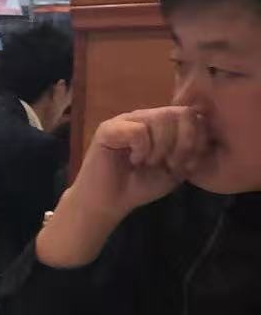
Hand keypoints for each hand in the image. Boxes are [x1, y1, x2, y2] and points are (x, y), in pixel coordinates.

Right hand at [37, 107, 207, 268]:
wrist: (109, 202)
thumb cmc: (140, 186)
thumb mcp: (176, 169)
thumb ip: (191, 151)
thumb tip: (207, 137)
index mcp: (162, 124)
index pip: (191, 114)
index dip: (196, 139)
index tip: (188, 164)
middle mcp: (144, 117)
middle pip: (179, 113)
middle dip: (183, 143)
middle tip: (172, 164)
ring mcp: (125, 121)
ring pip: (159, 119)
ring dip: (162, 147)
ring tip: (151, 163)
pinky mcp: (108, 129)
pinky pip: (138, 131)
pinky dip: (142, 150)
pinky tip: (134, 161)